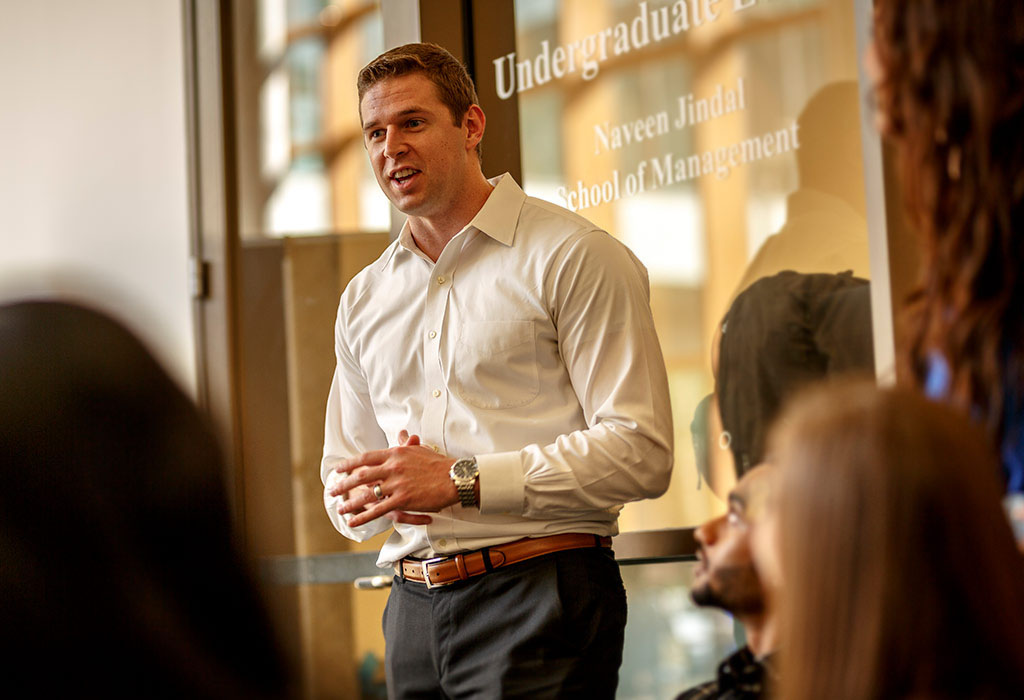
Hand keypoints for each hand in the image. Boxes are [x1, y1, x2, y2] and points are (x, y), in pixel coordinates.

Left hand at [330, 430, 458, 527]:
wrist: (453, 477)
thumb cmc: (438, 464)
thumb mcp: (420, 450)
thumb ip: (407, 444)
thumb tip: (403, 434)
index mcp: (395, 453)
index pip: (366, 458)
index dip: (349, 464)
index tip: (338, 469)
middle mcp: (392, 467)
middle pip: (361, 476)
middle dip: (344, 484)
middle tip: (333, 490)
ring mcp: (396, 484)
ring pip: (367, 494)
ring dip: (351, 503)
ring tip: (340, 509)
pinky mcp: (402, 500)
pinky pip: (378, 510)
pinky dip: (364, 517)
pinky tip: (354, 522)